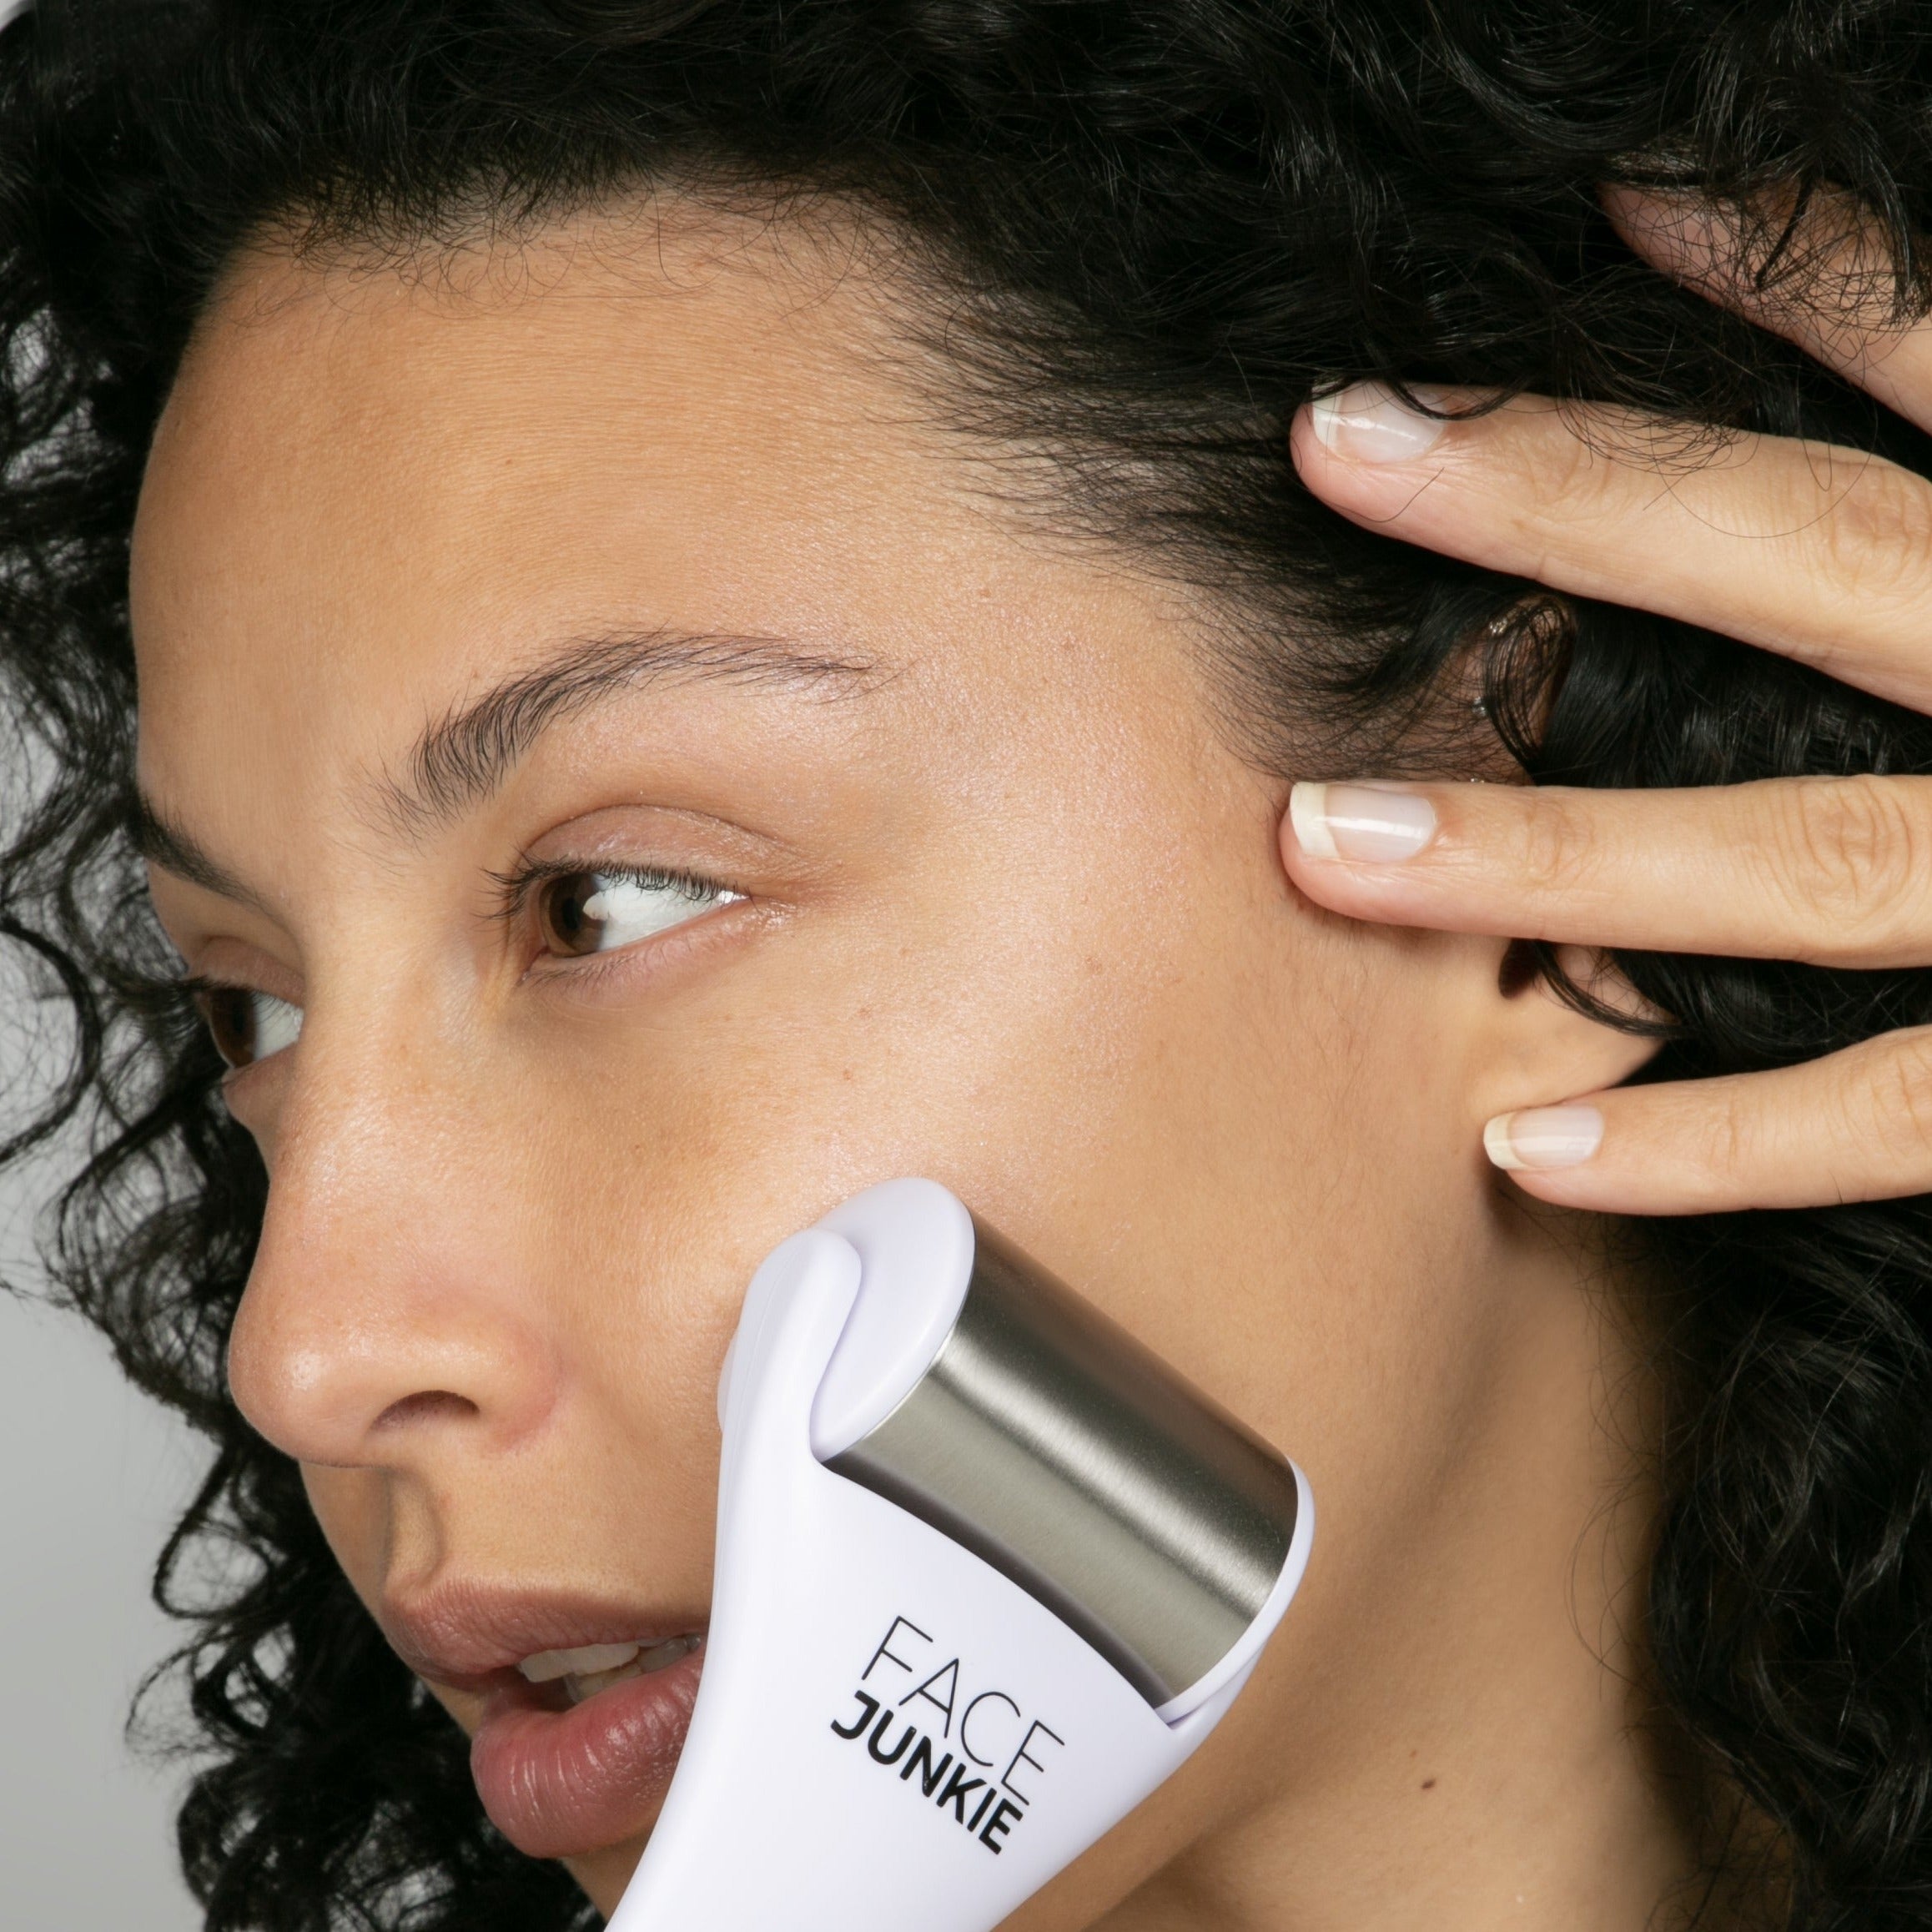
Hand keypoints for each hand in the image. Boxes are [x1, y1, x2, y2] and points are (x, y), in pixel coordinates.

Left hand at [1285, 188, 1931, 1216]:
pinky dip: (1714, 1143)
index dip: (1750, 291)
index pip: (1920, 372)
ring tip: (1320, 847)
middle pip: (1816, 560)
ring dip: (1553, 855)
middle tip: (1335, 449)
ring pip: (1806, 857)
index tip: (1557, 247)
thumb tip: (1706, 222)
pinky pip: (1898, 1116)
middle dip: (1569, 505)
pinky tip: (1526, 1147)